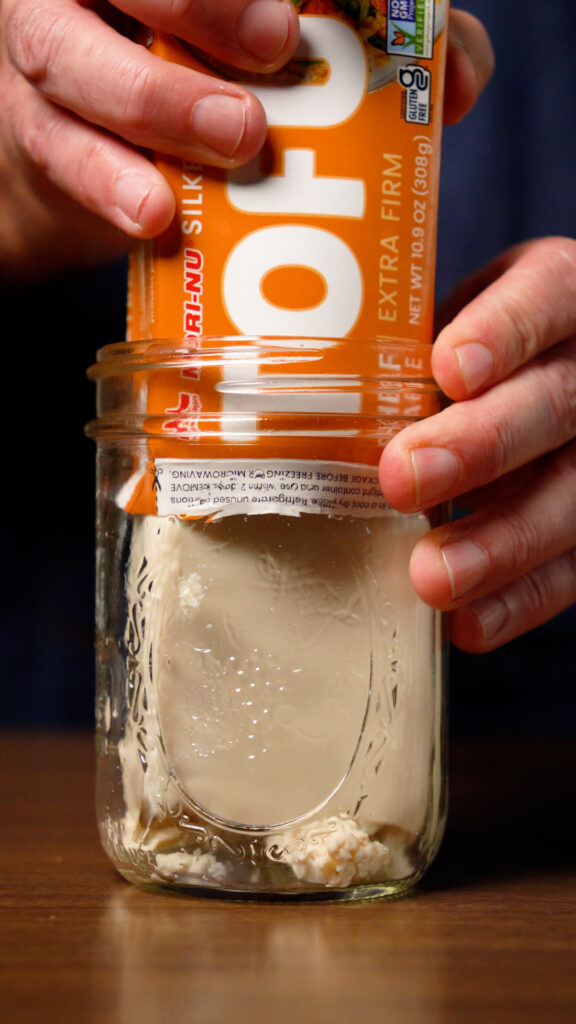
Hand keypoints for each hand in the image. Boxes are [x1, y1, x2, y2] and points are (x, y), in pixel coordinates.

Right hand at [0, 3, 492, 276]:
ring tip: (237, 138)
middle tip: (279, 43)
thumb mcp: (289, 59)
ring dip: (157, 98)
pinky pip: (58, 153)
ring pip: (68, 56)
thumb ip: (376, 50)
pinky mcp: (37, 138)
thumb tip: (454, 84)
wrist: (109, 167)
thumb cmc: (214, 91)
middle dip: (201, 0)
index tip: (306, 3)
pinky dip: (108, 184)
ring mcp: (51, 53)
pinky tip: (157, 215)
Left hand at [379, 238, 575, 652]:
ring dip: (501, 542)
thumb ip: (401, 344)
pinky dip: (519, 599)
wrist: (530, 383)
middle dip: (481, 444)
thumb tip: (281, 387)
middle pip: (557, 403)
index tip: (446, 369)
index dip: (503, 331)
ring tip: (432, 576)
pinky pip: (574, 567)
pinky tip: (468, 623)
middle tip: (402, 479)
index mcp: (560, 296)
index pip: (546, 298)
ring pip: (573, 495)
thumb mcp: (447, 318)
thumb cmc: (468, 351)